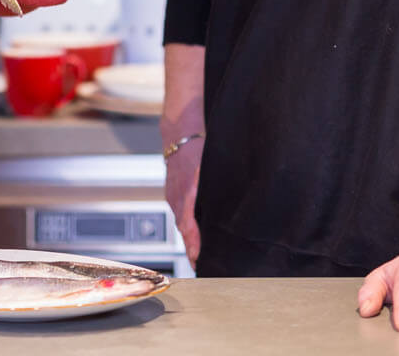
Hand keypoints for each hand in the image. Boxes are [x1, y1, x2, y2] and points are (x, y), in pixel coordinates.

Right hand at [164, 136, 202, 267]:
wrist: (179, 132)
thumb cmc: (196, 147)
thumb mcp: (205, 169)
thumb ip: (211, 188)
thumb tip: (225, 209)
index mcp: (186, 195)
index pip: (188, 227)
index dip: (193, 245)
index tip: (197, 259)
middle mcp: (177, 198)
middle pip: (184, 229)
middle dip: (192, 248)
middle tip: (201, 265)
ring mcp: (173, 196)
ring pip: (181, 222)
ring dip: (189, 238)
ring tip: (198, 254)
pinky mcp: (174, 192)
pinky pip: (179, 213)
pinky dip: (186, 226)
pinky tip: (194, 231)